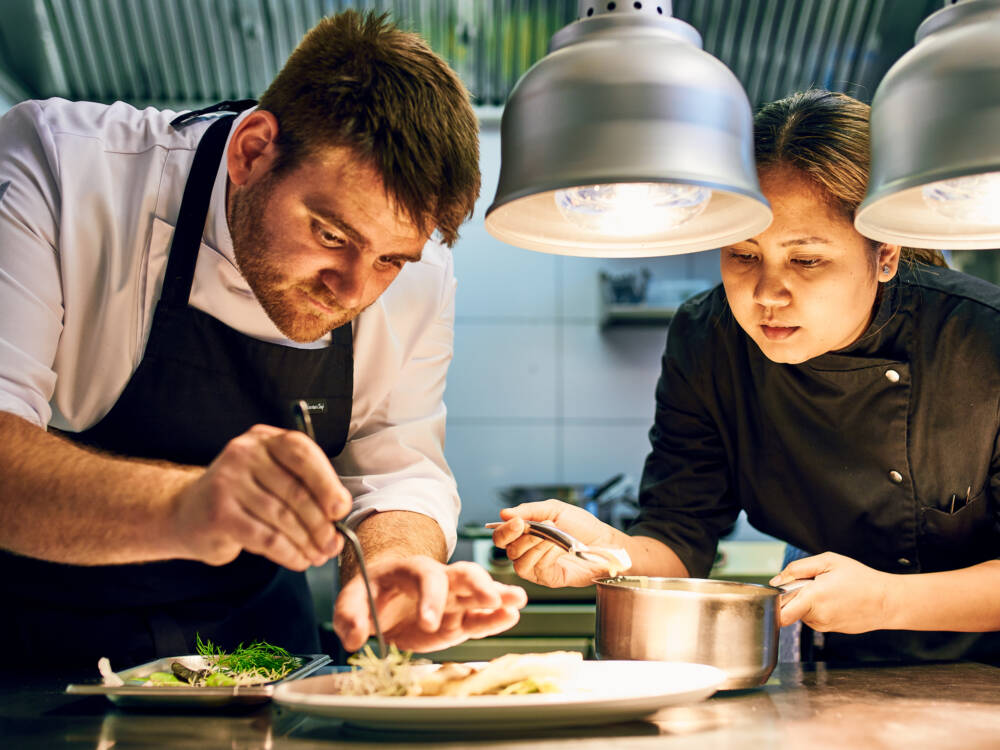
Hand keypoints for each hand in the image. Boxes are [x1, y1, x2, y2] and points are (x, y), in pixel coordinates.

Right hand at [170, 424, 351, 569]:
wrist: (186, 513)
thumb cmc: (242, 496)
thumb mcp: (271, 479)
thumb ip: (304, 487)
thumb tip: (339, 515)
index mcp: (264, 439)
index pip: (302, 452)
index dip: (326, 482)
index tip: (340, 509)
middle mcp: (244, 454)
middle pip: (295, 490)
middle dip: (320, 523)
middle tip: (333, 544)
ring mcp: (228, 482)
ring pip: (282, 517)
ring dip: (306, 542)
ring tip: (318, 556)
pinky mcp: (219, 513)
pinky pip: (265, 537)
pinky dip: (288, 553)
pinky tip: (298, 561)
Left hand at [333, 557, 526, 652]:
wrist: (381, 600)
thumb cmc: (369, 595)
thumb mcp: (351, 601)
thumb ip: (349, 616)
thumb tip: (354, 638)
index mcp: (410, 570)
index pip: (426, 578)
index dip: (430, 598)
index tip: (429, 623)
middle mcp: (437, 580)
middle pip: (462, 574)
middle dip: (478, 585)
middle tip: (489, 599)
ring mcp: (452, 600)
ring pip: (479, 591)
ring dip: (498, 594)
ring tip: (517, 601)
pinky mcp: (458, 620)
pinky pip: (479, 618)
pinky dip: (495, 618)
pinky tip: (511, 617)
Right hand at [491, 500, 625, 587]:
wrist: (605, 543)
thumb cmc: (583, 526)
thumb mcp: (556, 510)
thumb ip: (529, 510)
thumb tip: (504, 513)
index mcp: (526, 532)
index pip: (502, 534)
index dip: (504, 529)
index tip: (516, 522)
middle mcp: (527, 549)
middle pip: (507, 548)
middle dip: (521, 537)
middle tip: (536, 529)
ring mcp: (536, 565)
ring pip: (518, 559)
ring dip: (536, 545)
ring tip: (554, 537)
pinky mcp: (546, 578)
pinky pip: (534, 569)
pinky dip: (545, 555)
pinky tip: (558, 549)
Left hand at [770, 552, 893, 632]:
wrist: (887, 601)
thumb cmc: (861, 579)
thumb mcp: (829, 561)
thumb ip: (798, 569)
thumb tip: (776, 580)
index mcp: (813, 597)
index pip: (780, 613)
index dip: (774, 602)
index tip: (777, 592)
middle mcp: (816, 616)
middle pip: (788, 610)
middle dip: (791, 599)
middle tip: (807, 586)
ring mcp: (824, 626)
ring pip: (801, 614)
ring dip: (806, 602)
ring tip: (827, 591)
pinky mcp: (830, 630)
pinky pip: (814, 618)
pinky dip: (817, 609)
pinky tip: (834, 600)